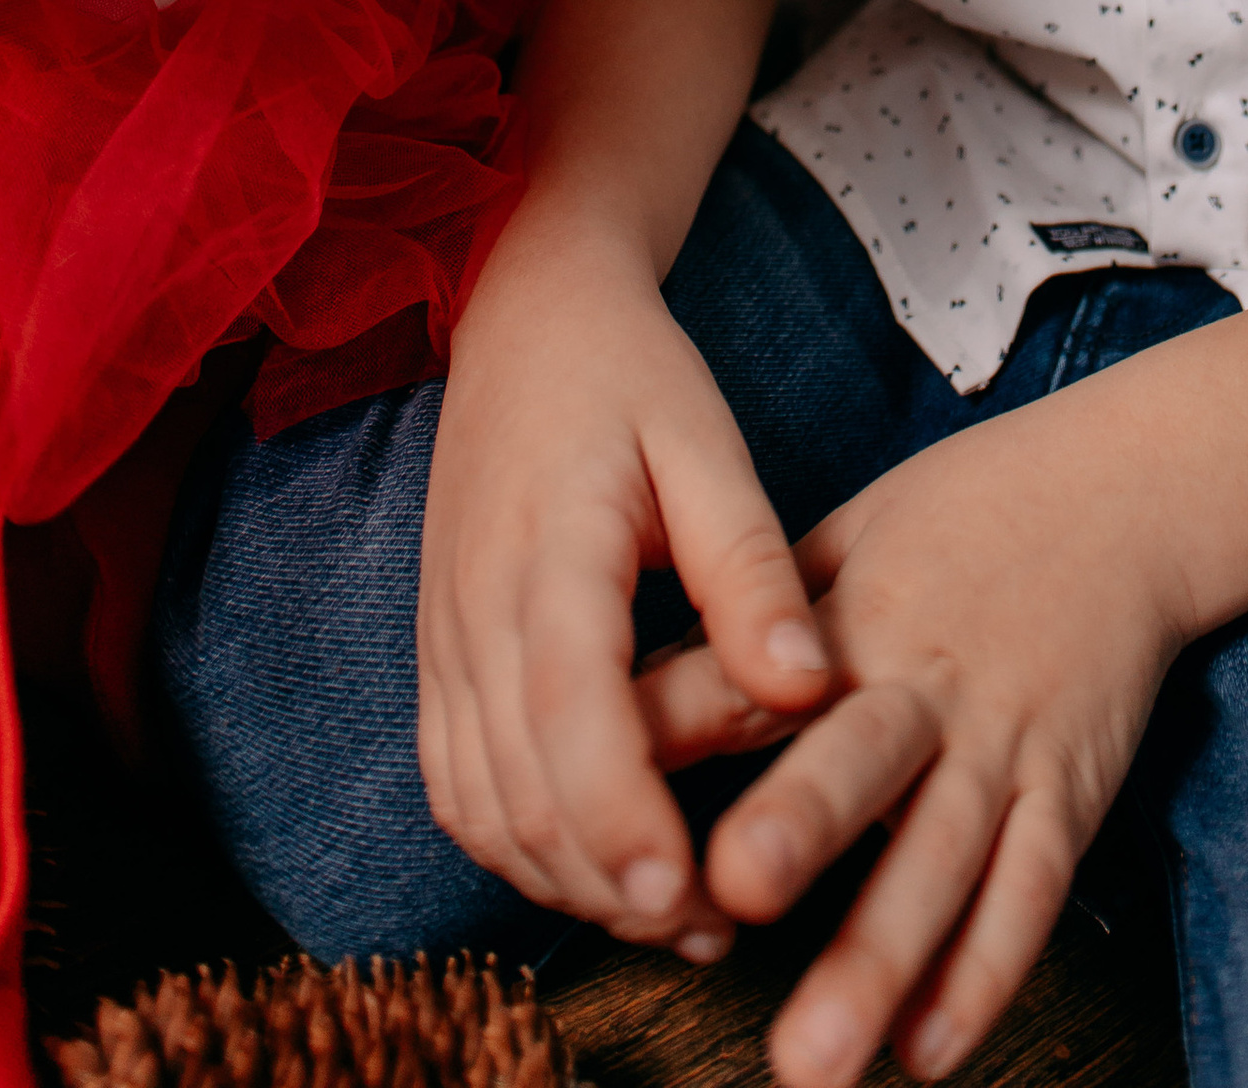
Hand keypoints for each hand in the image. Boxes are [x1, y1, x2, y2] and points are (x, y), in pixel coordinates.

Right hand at [416, 247, 830, 951]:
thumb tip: (808, 691)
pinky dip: (517, 844)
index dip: (620, 818)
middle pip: (520, 787)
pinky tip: (595, 866)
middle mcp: (476, 607)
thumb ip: (754, 570)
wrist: (527, 315)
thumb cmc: (630, 375)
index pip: (568, 710)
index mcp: (550, 548)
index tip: (686, 895)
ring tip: (674, 916)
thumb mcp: (709, 445)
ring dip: (566, 879)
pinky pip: (457, 782)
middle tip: (714, 930)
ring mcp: (444, 636)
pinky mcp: (439, 653)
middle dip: (610, 884)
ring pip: (480, 804)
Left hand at [640, 411, 1189, 1086]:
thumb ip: (753, 615)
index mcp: (853, 615)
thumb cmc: (971, 512)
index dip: (679, 722)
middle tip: (730, 892)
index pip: (752, 672)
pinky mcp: (1071, 791)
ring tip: (813, 1058)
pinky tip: (925, 1054)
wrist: (1133, 496)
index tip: (601, 776)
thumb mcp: (853, 531)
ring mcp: (1006, 742)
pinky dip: (982, 977)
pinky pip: (1029, 892)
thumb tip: (634, 686)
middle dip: (800, 822)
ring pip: (944, 856)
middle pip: (860, 756)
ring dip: (879, 959)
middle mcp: (928, 681)